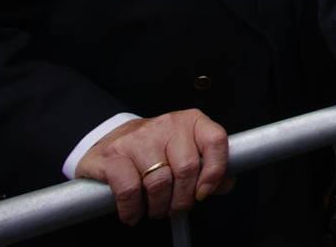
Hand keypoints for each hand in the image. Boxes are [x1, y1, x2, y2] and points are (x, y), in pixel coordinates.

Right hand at [74, 110, 230, 225]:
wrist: (110, 142)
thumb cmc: (154, 150)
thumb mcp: (184, 151)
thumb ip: (207, 167)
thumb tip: (225, 184)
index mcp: (190, 122)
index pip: (215, 140)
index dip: (215, 171)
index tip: (204, 192)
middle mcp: (166, 125)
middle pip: (186, 169)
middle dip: (183, 199)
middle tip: (176, 207)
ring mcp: (138, 138)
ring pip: (159, 182)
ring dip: (159, 207)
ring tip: (156, 209)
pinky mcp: (114, 154)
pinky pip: (130, 190)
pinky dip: (133, 210)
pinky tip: (134, 212)